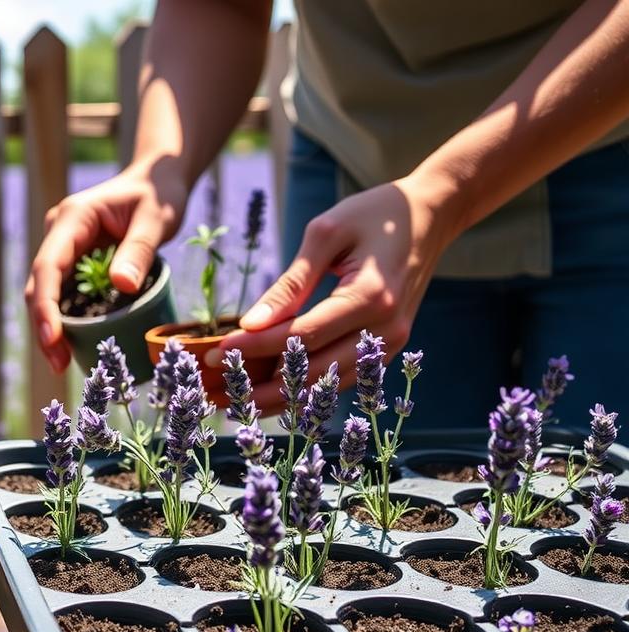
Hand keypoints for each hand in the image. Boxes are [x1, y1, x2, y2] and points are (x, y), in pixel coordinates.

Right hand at [25, 155, 188, 371]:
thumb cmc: (158, 195)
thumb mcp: (156, 219)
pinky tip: (76, 345)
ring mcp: (64, 248)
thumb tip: (121, 286)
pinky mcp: (74, 262)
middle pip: (39, 286)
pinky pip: (63, 294)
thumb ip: (138, 250)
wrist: (157, 180)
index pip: (48, 266)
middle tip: (60, 364)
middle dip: (44, 326)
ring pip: (46, 293)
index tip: (53, 338)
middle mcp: (60, 234)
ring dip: (51, 328)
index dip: (46, 305)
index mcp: (72, 219)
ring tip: (64, 363)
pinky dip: (65, 320)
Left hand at [216, 174, 459, 411]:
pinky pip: (341, 378)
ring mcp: (391, 344)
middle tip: (217, 391)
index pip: (302, 335)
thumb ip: (291, 282)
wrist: (429, 217)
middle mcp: (385, 330)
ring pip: (328, 385)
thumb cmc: (373, 216)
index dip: (256, 347)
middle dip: (262, 386)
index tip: (217, 352)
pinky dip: (305, 388)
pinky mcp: (387, 349)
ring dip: (281, 397)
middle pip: (315, 373)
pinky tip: (270, 391)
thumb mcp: (326, 233)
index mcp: (370, 297)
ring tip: (235, 400)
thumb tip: (253, 323)